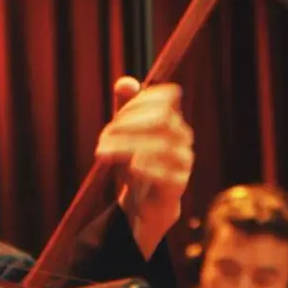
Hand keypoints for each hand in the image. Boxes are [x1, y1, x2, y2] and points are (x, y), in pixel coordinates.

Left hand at [96, 76, 193, 256]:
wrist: (144, 204)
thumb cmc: (134, 162)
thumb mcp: (126, 134)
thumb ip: (124, 108)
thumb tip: (124, 82)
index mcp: (172, 119)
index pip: (165, 99)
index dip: (140, 102)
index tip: (115, 116)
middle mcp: (183, 137)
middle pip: (162, 119)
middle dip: (129, 123)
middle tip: (104, 135)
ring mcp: (184, 161)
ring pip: (160, 146)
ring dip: (127, 146)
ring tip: (103, 152)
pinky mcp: (178, 185)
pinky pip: (167, 174)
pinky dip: (146, 168)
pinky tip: (130, 167)